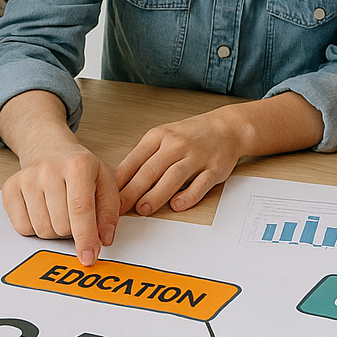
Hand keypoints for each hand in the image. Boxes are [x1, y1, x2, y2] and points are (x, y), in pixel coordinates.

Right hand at [2, 139, 119, 266]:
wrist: (49, 149)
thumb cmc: (80, 170)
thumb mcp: (105, 183)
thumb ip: (108, 212)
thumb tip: (103, 240)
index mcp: (78, 165)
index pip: (81, 209)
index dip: (85, 237)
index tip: (88, 258)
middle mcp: (49, 169)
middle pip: (61, 225)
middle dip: (71, 230)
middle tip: (74, 214)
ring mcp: (26, 178)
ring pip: (42, 230)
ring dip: (53, 229)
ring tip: (58, 209)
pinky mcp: (9, 188)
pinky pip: (22, 227)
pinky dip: (34, 227)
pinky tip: (41, 210)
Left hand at [115, 112, 248, 216]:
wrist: (228, 128)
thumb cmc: (191, 135)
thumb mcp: (163, 137)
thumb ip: (144, 157)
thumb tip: (121, 183)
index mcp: (159, 136)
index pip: (134, 160)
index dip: (120, 181)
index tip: (108, 196)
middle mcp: (176, 145)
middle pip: (150, 170)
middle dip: (132, 191)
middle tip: (119, 209)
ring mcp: (196, 156)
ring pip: (173, 176)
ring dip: (156, 194)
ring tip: (143, 209)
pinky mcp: (214, 169)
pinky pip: (201, 183)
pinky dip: (189, 195)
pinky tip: (177, 204)